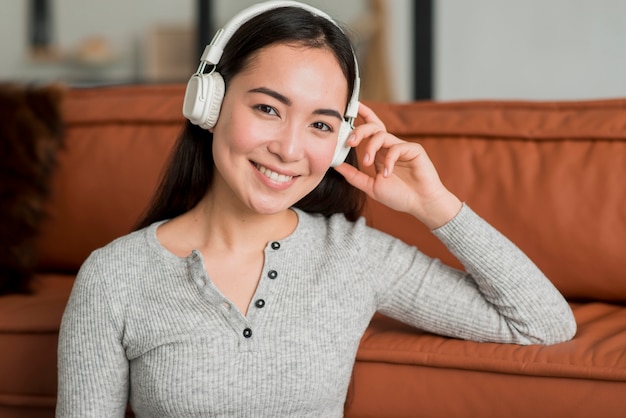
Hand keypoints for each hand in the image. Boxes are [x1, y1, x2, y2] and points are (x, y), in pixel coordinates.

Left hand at [334, 102, 461, 228]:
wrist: (421, 205)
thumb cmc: (400, 196)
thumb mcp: (371, 186)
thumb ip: (354, 176)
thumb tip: (336, 165)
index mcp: (380, 152)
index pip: (370, 129)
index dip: (362, 115)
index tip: (352, 107)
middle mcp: (390, 147)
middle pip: (373, 127)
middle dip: (359, 131)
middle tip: (350, 142)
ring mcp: (402, 147)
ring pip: (382, 135)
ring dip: (370, 148)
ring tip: (367, 164)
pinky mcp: (414, 150)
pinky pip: (397, 147)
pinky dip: (389, 160)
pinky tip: (387, 173)